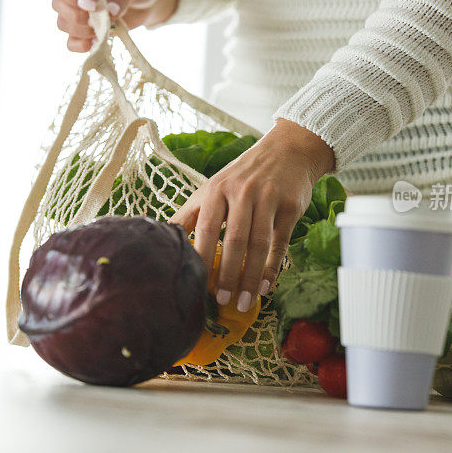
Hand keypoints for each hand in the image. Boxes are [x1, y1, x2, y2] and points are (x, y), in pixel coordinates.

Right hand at [52, 0, 178, 51]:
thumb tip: (110, 13)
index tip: (92, 5)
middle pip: (57, 5)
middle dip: (75, 17)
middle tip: (97, 21)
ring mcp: (80, 12)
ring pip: (63, 24)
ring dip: (80, 31)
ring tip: (103, 30)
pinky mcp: (87, 31)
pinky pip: (71, 42)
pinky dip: (80, 46)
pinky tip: (97, 42)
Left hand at [170, 119, 335, 311]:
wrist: (287, 150)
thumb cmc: (243, 175)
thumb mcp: (213, 187)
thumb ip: (190, 213)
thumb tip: (162, 239)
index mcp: (217, 189)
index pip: (206, 228)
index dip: (203, 257)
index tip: (197, 283)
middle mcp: (242, 192)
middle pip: (235, 239)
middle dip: (228, 274)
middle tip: (222, 300)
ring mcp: (268, 199)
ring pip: (259, 244)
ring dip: (251, 277)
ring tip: (245, 301)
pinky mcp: (290, 207)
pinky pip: (280, 242)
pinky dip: (273, 267)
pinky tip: (265, 286)